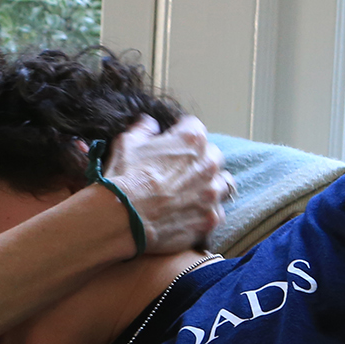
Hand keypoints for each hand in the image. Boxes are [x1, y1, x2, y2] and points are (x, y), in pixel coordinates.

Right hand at [106, 115, 230, 253]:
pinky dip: (205, 213)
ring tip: (191, 194)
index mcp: (191, 140)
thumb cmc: (123, 179)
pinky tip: (189, 215)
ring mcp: (212, 194)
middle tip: (180, 170)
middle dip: (199, 160)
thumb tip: (149, 123)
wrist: (122, 220)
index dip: (181, 132)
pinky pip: (216, 213)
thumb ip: (143, 130)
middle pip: (213, 155)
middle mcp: (208, 164)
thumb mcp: (127, 144)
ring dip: (209, 186)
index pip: (194, 126)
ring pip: (222, 184)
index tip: (172, 140)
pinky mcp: (209, 220)